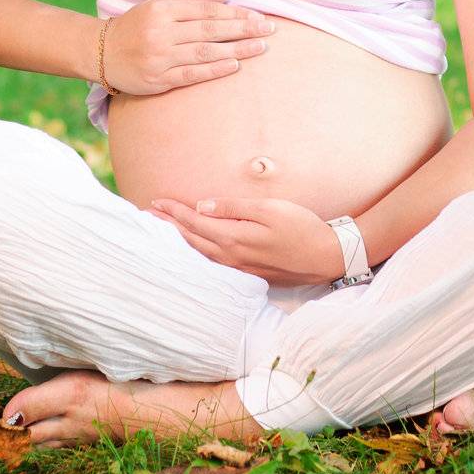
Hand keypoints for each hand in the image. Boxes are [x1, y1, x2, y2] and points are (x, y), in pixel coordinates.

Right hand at [101, 0, 274, 97]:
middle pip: (210, 30)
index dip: (236, 14)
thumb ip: (192, 0)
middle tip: (269, 30)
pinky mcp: (158, 79)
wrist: (102, 52)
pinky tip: (234, 65)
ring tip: (260, 48)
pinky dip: (215, 70)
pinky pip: (191, 74)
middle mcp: (161, 32)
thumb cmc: (137, 24)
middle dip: (243, 29)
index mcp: (162, 9)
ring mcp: (159, 57)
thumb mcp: (158, 4)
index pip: (207, 10)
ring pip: (205, 52)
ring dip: (236, 50)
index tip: (258, 16)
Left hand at [145, 195, 345, 287]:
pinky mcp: (248, 271)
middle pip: (191, 240)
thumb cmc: (300, 226)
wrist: (326, 256)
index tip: (155, 202)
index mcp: (234, 238)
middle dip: (169, 227)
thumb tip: (202, 206)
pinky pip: (212, 263)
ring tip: (162, 232)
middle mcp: (231, 256)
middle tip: (147, 217)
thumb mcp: (269, 209)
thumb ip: (234, 208)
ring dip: (179, 241)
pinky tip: (192, 250)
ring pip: (200, 254)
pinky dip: (196, 253)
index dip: (174, 211)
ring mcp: (239, 267)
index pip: (195, 223)